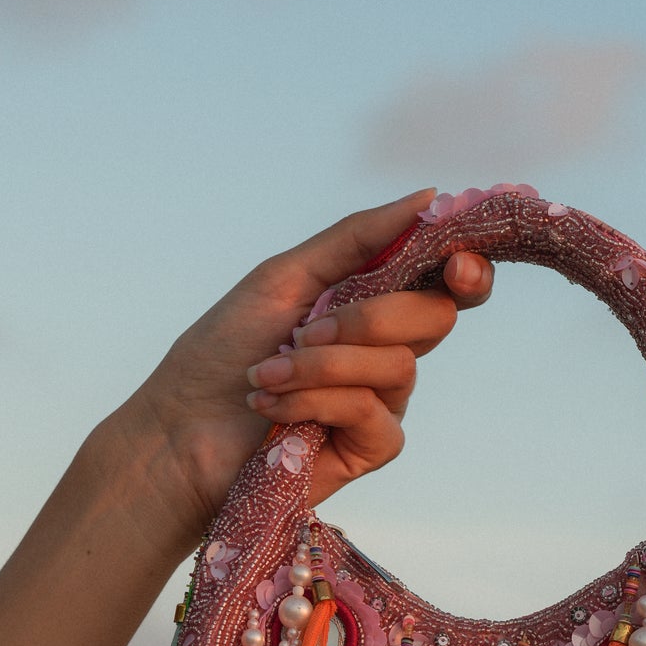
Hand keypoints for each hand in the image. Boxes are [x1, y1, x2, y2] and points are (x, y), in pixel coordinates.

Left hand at [128, 189, 492, 539]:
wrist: (180, 429)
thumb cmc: (223, 351)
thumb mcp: (285, 276)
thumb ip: (357, 237)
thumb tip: (426, 197)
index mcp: (372, 303)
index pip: (445, 283)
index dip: (466, 269)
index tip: (455, 262)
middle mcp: (385, 350)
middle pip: (435, 318)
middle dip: (368, 318)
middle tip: (304, 329)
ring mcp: (382, 401)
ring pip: (399, 366)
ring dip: (321, 365)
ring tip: (267, 374)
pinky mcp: (370, 448)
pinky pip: (373, 414)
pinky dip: (316, 402)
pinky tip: (273, 410)